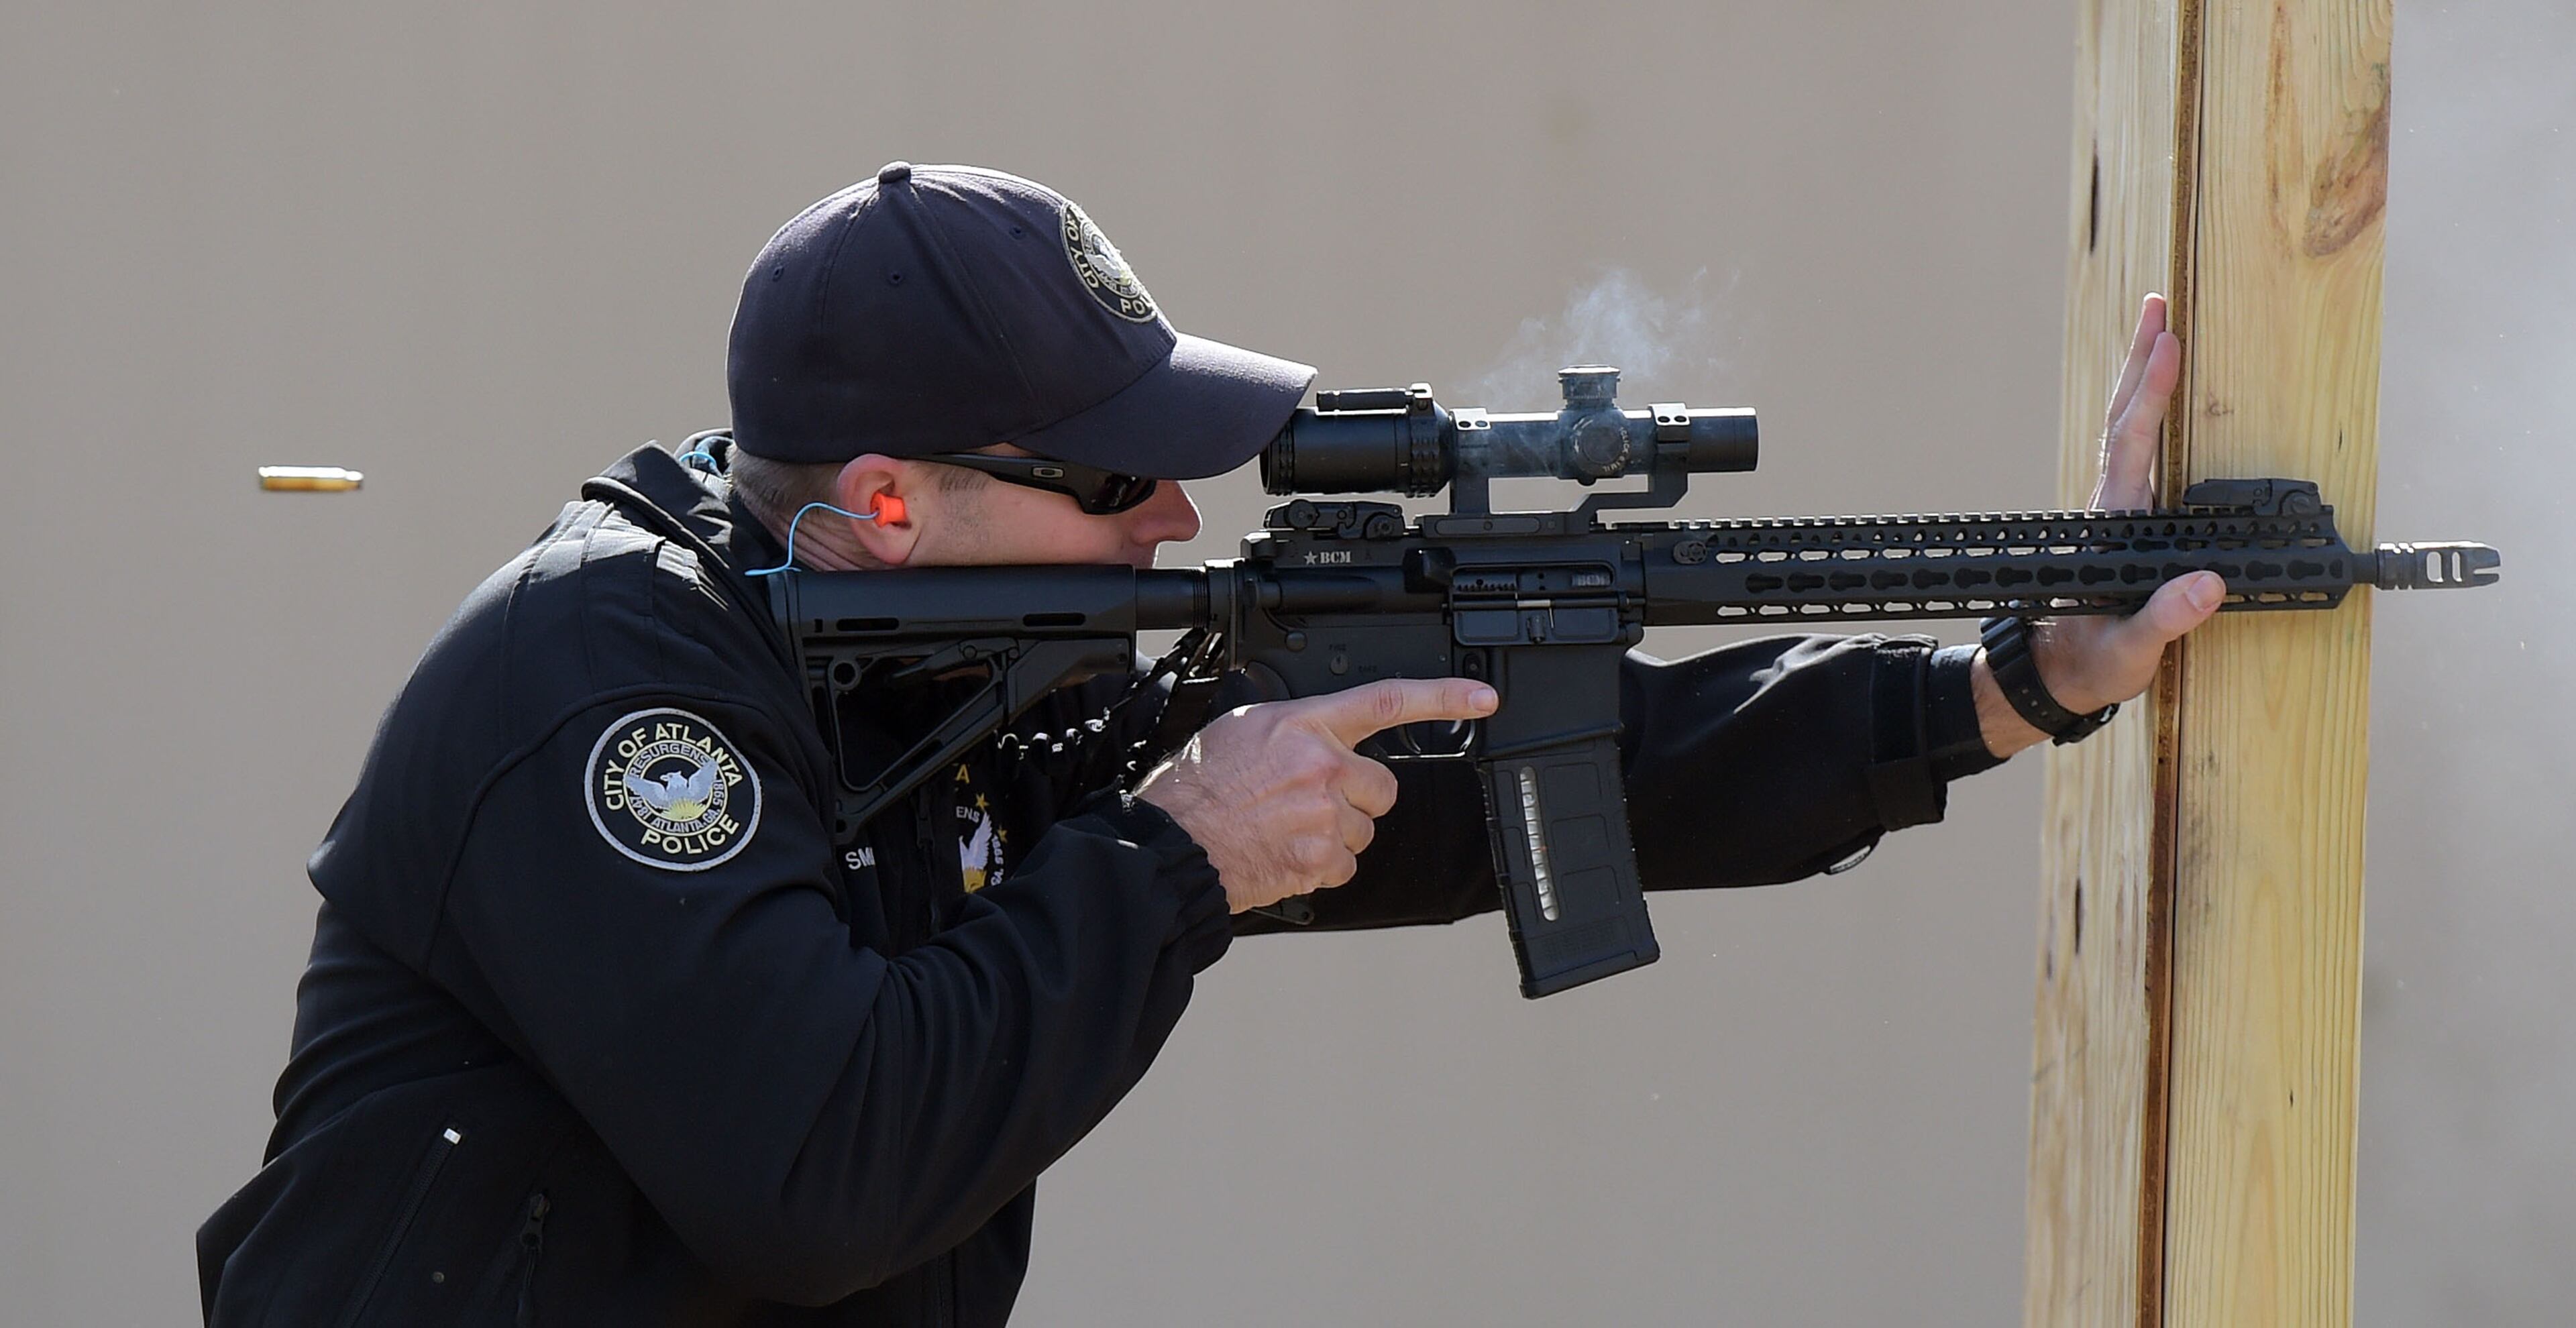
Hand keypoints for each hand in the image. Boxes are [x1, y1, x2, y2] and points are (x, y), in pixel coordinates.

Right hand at [1136, 677, 1498, 911]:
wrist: (1175, 842)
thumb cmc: (1198, 787)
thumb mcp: (1243, 730)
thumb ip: (1292, 728)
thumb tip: (1314, 735)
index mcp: (1305, 725)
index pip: (1388, 701)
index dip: (1443, 698)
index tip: (1482, 699)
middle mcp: (1323, 766)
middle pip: (1382, 786)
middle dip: (1357, 797)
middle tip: (1311, 802)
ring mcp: (1326, 815)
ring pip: (1363, 829)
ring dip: (1335, 833)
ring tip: (1284, 829)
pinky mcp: (1322, 859)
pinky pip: (1345, 865)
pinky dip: (1321, 866)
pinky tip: (1285, 852)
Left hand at [1974, 293, 2225, 756]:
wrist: (2051, 679)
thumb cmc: (2088, 664)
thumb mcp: (2127, 652)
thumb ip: (2163, 621)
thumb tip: (2205, 587)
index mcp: (2112, 526)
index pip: (2133, 446)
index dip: (2150, 394)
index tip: (2167, 344)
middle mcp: (2110, 507)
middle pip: (2123, 420)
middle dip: (2140, 362)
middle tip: (2157, 305)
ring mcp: (2115, 509)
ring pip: (2126, 432)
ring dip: (2141, 380)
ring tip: (2160, 329)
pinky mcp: (2123, 520)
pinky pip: (2136, 453)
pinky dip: (2147, 414)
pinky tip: (2158, 397)